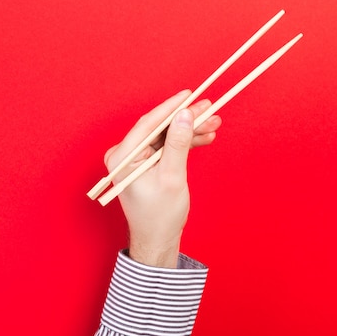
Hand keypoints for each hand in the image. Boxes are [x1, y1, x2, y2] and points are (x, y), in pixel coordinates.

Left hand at [103, 90, 221, 267]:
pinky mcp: (147, 163)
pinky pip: (168, 146)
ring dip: (190, 130)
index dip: (171, 108)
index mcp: (122, 157)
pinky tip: (205, 137)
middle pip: (160, 128)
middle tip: (210, 109)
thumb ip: (177, 144)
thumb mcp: (172, 177)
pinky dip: (186, 142)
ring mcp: (136, 159)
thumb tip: (184, 115)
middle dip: (186, 120)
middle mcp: (125, 155)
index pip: (148, 124)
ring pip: (167, 136)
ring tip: (214, 123)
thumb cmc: (160, 215)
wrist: (158, 239)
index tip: (190, 95)